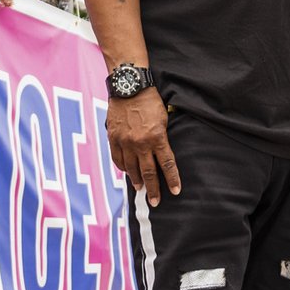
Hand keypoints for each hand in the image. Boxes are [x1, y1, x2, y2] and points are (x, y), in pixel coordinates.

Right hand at [108, 88, 179, 206]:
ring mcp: (125, 142)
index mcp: (157, 137)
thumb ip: (162, 137)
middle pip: (149, 172)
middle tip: (155, 201)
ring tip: (140, 188)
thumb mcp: (163, 118)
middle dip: (153, 189)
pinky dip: (122, 167)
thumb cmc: (150, 101)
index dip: (172, 179)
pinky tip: (126, 172)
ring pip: (131, 168)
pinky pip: (117, 159)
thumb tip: (162, 153)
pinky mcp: (113, 138)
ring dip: (137, 180)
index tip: (176, 191)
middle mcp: (141, 143)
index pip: (167, 164)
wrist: (129, 87)